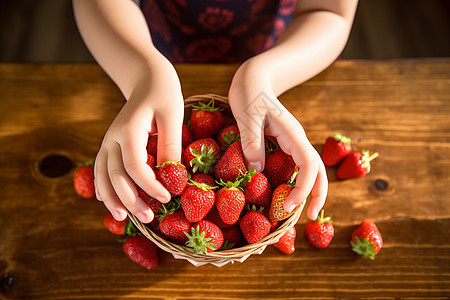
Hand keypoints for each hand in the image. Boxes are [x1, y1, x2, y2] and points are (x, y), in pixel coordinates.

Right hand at [94, 74, 184, 222]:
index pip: (135, 166)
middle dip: (131, 199)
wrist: (147, 78)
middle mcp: (113, 137)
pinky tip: (106, 201)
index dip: (149, 185)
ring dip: (113, 198)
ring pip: (103, 175)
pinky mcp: (110, 145)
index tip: (167, 198)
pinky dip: (102, 186)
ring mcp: (108, 141)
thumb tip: (172, 176)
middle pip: (116, 175)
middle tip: (148, 218)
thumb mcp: (173, 115)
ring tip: (122, 218)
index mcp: (129, 129)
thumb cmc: (164, 94)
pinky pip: (101, 168)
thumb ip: (171, 144)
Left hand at [228, 61, 327, 219]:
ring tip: (301, 212)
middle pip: (318, 171)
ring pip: (310, 169)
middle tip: (312, 219)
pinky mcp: (283, 144)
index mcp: (292, 134)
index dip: (303, 189)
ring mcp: (292, 142)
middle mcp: (297, 140)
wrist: (255, 77)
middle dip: (318, 195)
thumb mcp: (247, 115)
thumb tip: (257, 173)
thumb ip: (252, 143)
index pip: (309, 166)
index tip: (287, 208)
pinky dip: (295, 182)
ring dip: (309, 190)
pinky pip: (295, 166)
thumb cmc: (250, 92)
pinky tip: (285, 193)